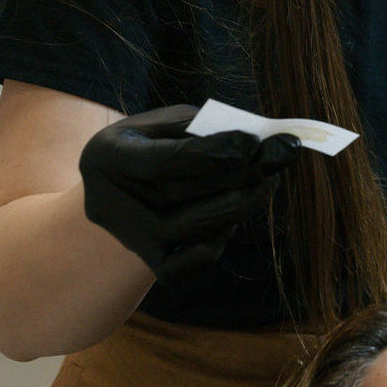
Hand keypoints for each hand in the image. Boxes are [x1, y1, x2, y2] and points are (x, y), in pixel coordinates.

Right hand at [79, 104, 299, 282]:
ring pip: (197, 230)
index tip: (254, 142)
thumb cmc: (150, 145)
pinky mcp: (153, 263)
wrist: (118, 191)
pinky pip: (197, 260)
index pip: (163, 162)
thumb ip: (200, 128)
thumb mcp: (163, 123)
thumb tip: (255, 139)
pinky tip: (236, 215)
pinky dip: (223, 238)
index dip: (210, 154)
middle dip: (241, 174)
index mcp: (104, 158)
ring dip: (242, 203)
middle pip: (184, 196)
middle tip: (282, 154)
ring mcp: (132, 240)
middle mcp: (110, 204)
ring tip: (267, 180)